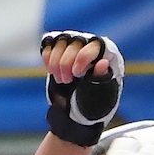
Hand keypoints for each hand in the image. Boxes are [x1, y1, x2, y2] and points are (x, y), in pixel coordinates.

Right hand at [40, 30, 125, 146]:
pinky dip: (47, 56)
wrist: (76, 114)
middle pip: (74, 42)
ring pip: (61, 41)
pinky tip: (51, 70)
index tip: (76, 75)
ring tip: (60, 79)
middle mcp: (90, 46)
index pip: (93, 46)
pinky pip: (50, 43)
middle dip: (65, 63)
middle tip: (67, 81)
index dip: (81, 58)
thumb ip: (101, 79)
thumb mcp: (100, 97)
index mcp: (106, 55)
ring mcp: (75, 47)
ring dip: (55, 62)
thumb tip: (103, 63)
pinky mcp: (60, 51)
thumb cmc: (92, 106)